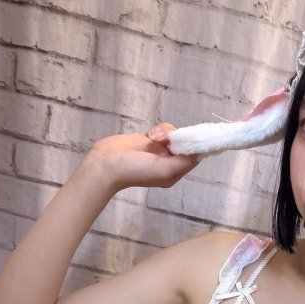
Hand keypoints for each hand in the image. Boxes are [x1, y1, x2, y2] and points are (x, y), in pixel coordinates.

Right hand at [85, 123, 199, 192]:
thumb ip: (183, 162)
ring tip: (152, 137)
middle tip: (163, 140)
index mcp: (174, 173)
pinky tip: (149, 134)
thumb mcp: (163, 170)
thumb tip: (199, 154)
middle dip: (176, 138)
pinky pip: (163, 130)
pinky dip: (159, 130)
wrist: (106, 162)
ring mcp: (159, 151)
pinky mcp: (150, 140)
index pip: (193, 158)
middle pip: (184, 144)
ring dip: (165, 133)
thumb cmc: (135, 170)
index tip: (197, 135)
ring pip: (174, 134)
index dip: (196, 146)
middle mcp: (169, 163)